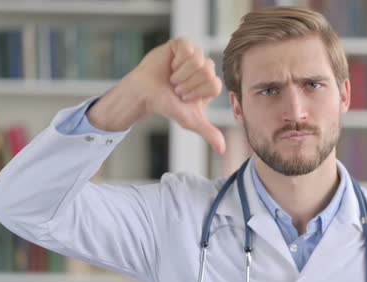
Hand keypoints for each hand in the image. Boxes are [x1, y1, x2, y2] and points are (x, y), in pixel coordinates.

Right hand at [132, 37, 225, 153]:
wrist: (144, 94)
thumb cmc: (166, 106)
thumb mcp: (190, 121)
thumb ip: (209, 132)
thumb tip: (222, 151)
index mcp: (210, 84)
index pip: (215, 85)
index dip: (197, 93)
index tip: (184, 97)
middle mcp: (205, 68)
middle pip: (208, 72)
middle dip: (188, 84)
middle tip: (177, 88)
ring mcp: (195, 55)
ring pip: (198, 61)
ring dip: (181, 74)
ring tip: (172, 78)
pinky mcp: (183, 44)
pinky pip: (188, 49)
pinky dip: (177, 61)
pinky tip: (170, 65)